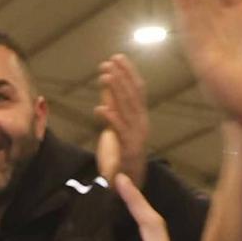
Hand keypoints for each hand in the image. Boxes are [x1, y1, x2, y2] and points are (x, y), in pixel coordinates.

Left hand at [94, 54, 149, 185]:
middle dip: (123, 76)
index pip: (136, 89)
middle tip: (112, 61)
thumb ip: (111, 104)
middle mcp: (141, 123)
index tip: (116, 58)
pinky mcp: (128, 149)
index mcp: (139, 116)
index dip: (127, 73)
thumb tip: (106, 82)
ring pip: (128, 109)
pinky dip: (110, 118)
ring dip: (116, 91)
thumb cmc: (119, 154)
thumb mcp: (113, 124)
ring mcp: (137, 135)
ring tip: (106, 76)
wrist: (125, 183)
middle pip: (134, 95)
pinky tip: (100, 108)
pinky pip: (120, 131)